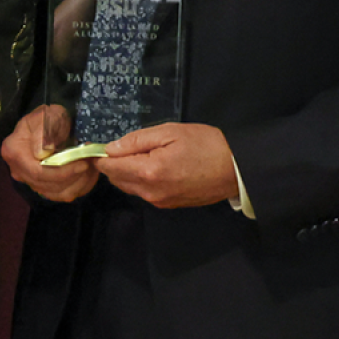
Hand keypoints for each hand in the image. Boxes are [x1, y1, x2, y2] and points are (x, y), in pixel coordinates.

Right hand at [1, 104, 99, 202]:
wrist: (48, 124)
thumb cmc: (48, 118)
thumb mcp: (48, 116)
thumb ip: (44, 132)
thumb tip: (42, 154)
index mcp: (13, 151)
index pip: (37, 171)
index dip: (62, 172)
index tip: (83, 164)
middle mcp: (17, 169)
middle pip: (46, 185)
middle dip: (72, 178)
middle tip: (91, 165)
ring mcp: (28, 180)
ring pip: (55, 193)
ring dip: (77, 184)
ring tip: (91, 169)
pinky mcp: (41, 186)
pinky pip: (60, 195)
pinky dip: (76, 188)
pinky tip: (86, 176)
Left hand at [96, 123, 238, 208]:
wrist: (238, 169)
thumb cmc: (206, 144)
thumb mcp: (170, 132)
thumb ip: (136, 140)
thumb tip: (109, 149)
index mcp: (148, 172)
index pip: (108, 167)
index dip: (100, 155)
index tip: (100, 144)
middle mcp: (150, 192)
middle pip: (115, 179)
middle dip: (113, 164)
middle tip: (126, 147)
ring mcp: (160, 201)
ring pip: (128, 187)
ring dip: (127, 173)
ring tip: (143, 155)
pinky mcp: (169, 205)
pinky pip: (144, 193)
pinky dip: (141, 180)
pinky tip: (155, 167)